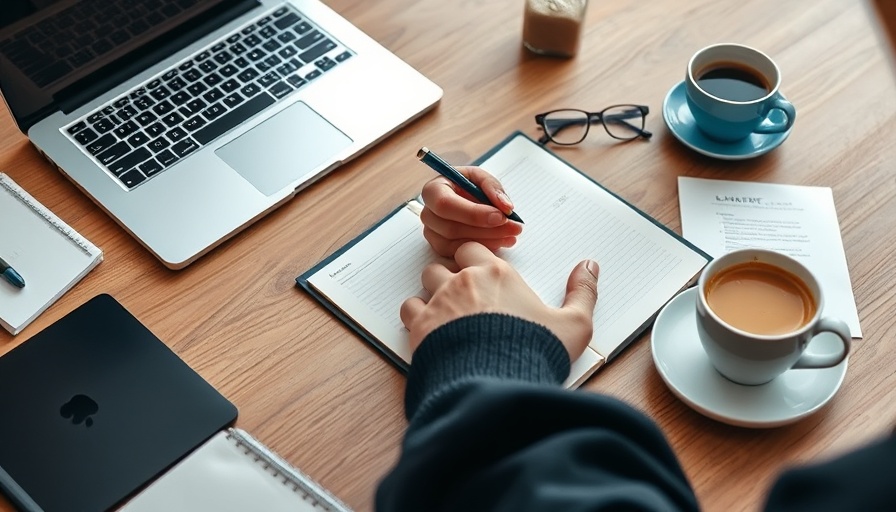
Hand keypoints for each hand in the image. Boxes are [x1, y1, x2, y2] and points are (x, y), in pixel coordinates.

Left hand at [400, 242, 599, 360]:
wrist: (497, 385)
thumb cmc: (535, 354)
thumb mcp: (574, 325)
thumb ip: (583, 292)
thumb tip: (590, 265)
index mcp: (497, 275)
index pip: (473, 249)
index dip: (475, 260)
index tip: (483, 276)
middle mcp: (465, 282)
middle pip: (446, 262)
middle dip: (452, 274)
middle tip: (465, 297)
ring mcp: (440, 302)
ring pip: (426, 281)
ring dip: (433, 293)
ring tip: (447, 313)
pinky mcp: (421, 327)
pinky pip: (409, 308)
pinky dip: (416, 316)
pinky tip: (429, 329)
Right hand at [420, 166, 523, 256]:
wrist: (464, 199)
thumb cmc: (468, 186)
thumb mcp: (481, 178)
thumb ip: (493, 188)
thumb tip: (505, 207)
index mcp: (433, 191)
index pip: (446, 205)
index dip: (473, 213)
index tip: (500, 216)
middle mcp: (428, 214)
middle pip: (451, 228)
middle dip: (487, 230)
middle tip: (513, 227)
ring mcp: (432, 233)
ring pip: (456, 244)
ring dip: (488, 241)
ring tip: (511, 235)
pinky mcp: (441, 248)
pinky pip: (459, 254)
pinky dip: (483, 249)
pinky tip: (500, 242)